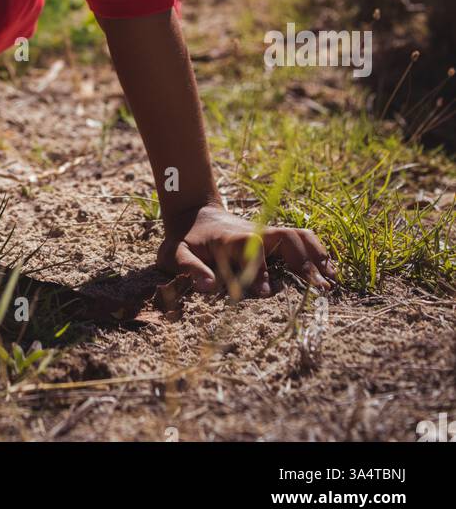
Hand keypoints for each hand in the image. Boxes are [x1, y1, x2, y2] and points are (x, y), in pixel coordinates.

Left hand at [157, 202, 336, 297]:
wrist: (195, 216)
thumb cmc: (187, 240)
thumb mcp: (177, 253)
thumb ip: (190, 268)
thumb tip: (208, 287)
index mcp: (232, 238)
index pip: (252, 248)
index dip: (260, 268)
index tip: (266, 292)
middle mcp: (255, 231)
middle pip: (286, 237)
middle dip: (303, 260)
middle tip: (318, 288)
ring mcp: (267, 234)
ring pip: (299, 236)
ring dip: (317, 255)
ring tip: (332, 281)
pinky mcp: (274, 239)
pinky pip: (302, 240)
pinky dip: (318, 253)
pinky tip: (329, 273)